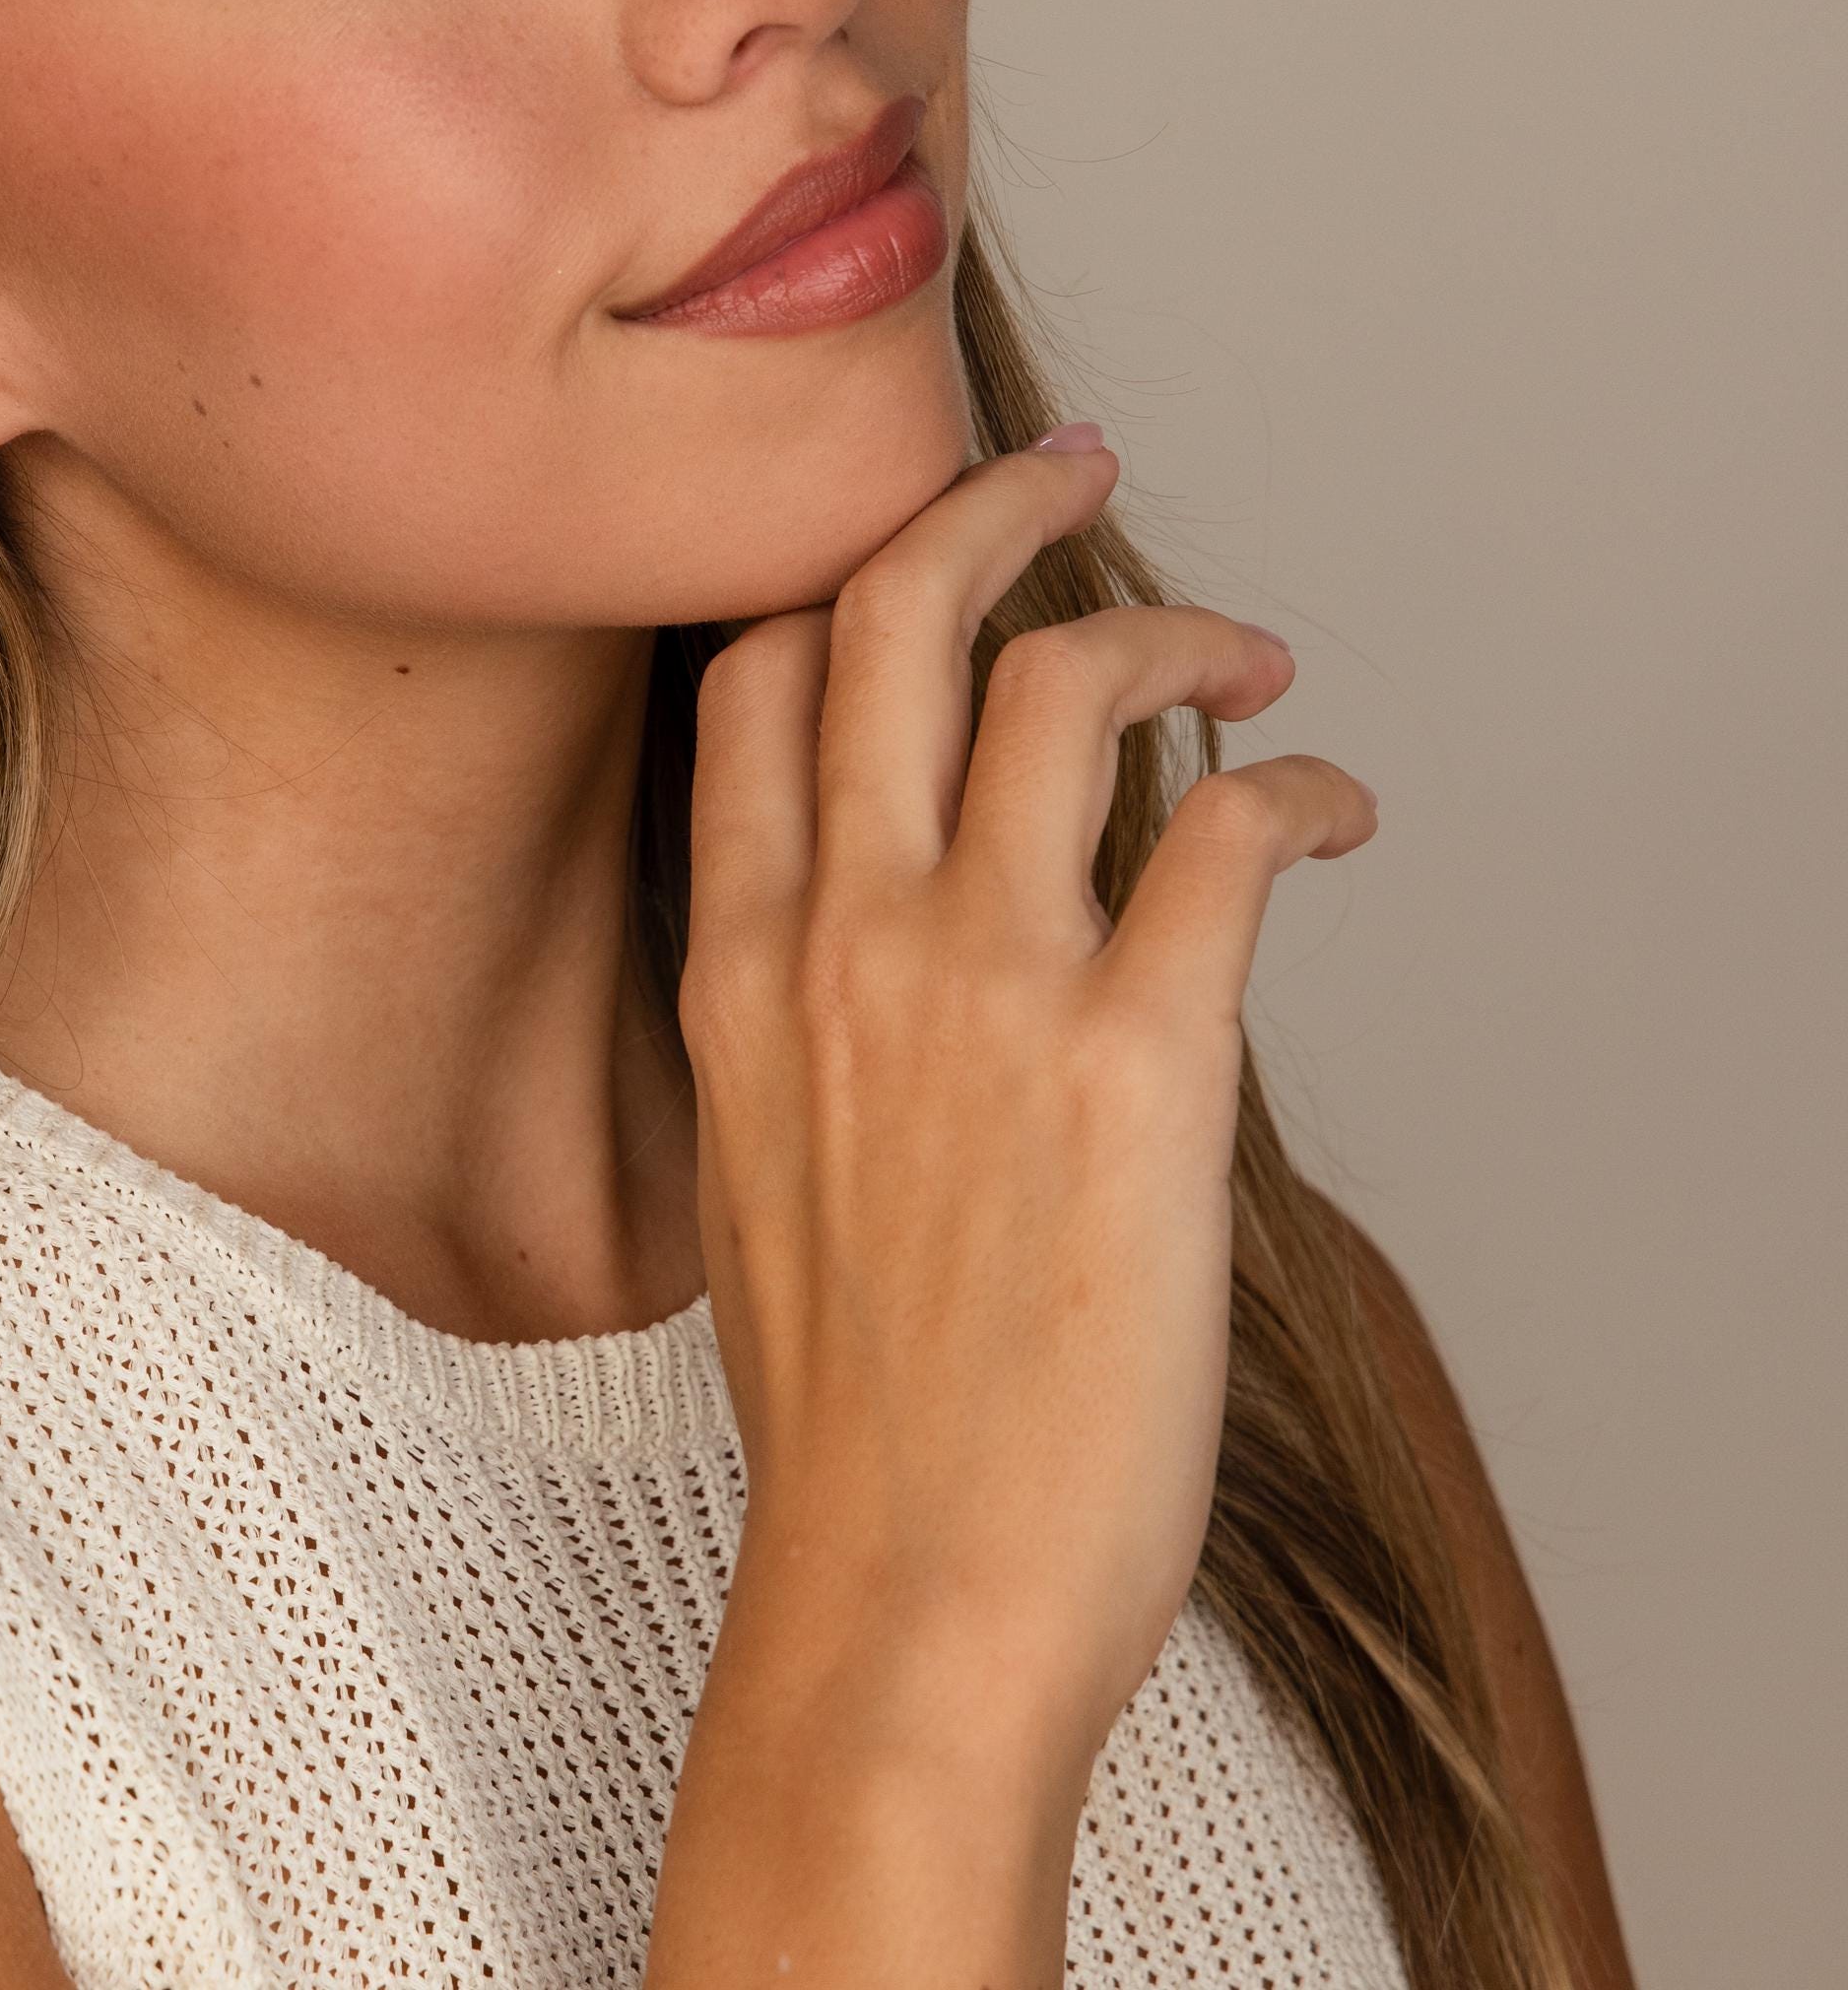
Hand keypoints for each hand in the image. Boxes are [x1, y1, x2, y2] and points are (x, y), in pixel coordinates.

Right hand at [679, 431, 1376, 1767]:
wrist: (906, 1592)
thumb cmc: (848, 1414)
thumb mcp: (755, 1170)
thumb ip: (801, 1019)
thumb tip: (892, 934)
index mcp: (732, 964)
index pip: (749, 678)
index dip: (834, 572)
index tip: (908, 544)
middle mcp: (836, 936)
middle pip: (887, 612)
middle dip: (983, 503)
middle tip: (1061, 469)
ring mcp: (981, 985)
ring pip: (1059, 675)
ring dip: (1169, 623)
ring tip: (1243, 646)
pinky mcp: (1139, 1059)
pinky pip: (1227, 830)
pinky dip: (1296, 784)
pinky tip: (1328, 803)